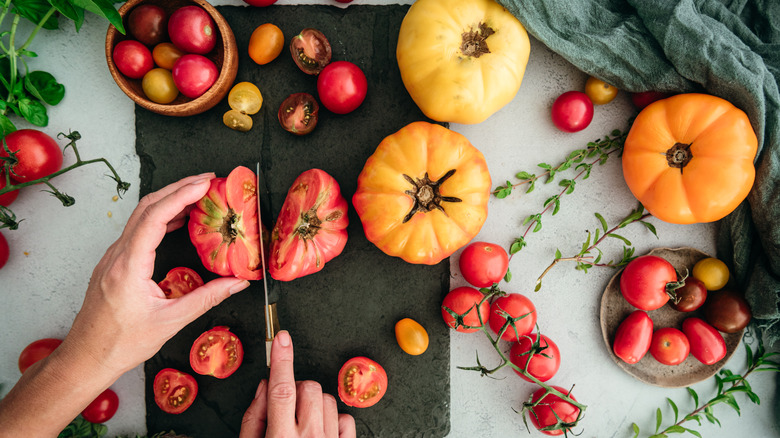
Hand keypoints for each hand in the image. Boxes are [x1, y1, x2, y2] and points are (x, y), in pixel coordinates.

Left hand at [62, 173, 250, 377]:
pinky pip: (137, 229)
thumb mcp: (171, 322)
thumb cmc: (122, 343)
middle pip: (147, 207)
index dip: (181, 195)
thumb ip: (207, 298)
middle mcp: (117, 255)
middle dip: (178, 188)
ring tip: (197, 195)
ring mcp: (113, 257)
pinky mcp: (114, 263)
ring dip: (168, 200)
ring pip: (140, 216)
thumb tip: (237, 283)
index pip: (155, 217)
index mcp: (129, 266)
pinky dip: (159, 217)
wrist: (86, 357)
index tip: (205, 184)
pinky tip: (177, 221)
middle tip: (208, 180)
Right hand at [240, 330, 355, 437]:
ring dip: (314, 405)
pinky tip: (320, 432)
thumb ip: (253, 418)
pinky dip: (333, 420)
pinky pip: (346, 418)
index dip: (281, 360)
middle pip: (308, 388)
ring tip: (302, 424)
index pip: (282, 389)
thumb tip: (264, 386)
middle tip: (286, 408)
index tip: (281, 339)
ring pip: (327, 399)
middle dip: (297, 390)